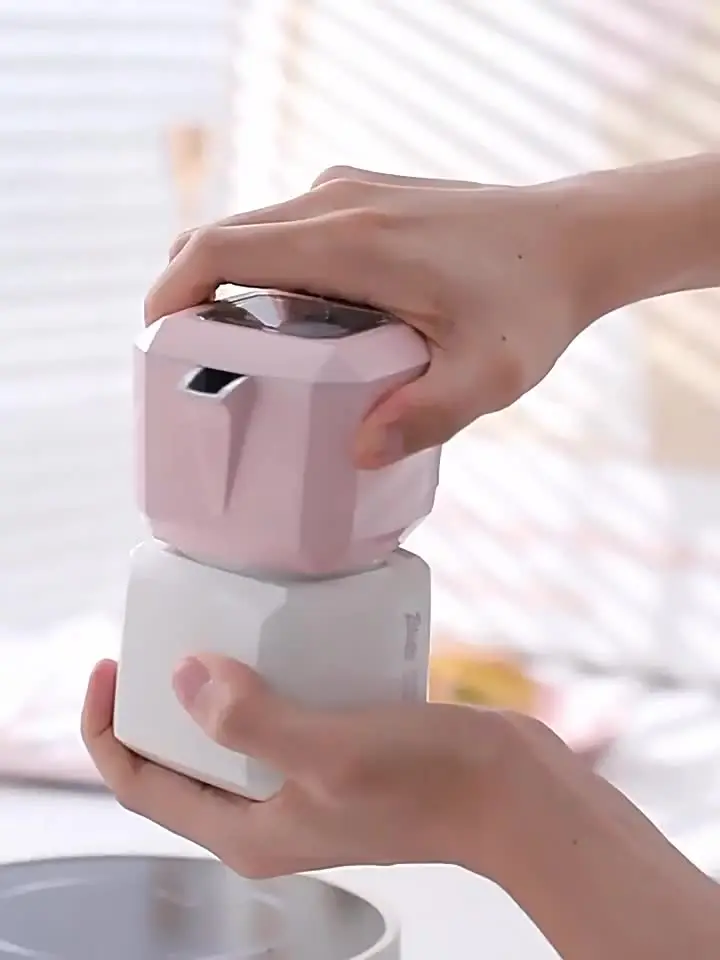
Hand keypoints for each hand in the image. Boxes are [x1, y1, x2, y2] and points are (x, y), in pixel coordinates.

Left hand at [81, 655, 541, 878]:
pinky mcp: (333, 754)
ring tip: (214, 628)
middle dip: (158, 702)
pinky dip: (266, 680)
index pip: (141, 785)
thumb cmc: (428, 784)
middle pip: (179, 759)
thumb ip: (248, 720)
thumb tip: (184, 678)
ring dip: (212, 686)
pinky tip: (281, 640)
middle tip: (162, 634)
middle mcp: (267, 814)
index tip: (107, 665)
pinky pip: (277, 714)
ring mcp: (301, 785)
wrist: (510, 792)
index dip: (107, 728)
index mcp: (247, 831)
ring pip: (229, 734)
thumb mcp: (328, 751)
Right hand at [145, 167, 595, 467]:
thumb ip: (424, 415)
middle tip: (191, 363)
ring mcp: (350, 192)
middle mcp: (337, 202)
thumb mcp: (487, 376)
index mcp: (350, 240)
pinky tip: (294, 322)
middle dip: (187, 295)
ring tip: (239, 351)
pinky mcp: (364, 198)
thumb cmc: (533, 302)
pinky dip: (266, 270)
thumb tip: (359, 451)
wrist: (574, 238)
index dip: (169, 293)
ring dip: (228, 283)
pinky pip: (288, 230)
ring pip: (253, 232)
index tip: (155, 344)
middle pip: (221, 236)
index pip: (220, 250)